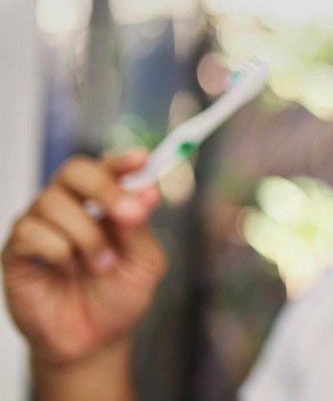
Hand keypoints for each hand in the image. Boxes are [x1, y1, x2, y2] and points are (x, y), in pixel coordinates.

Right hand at [3, 151, 165, 367]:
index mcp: (103, 205)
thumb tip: (147, 193)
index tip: (141, 160)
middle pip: (74, 170)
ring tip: (99, 265)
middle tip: (125, 216)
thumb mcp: (144, 264)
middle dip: (104, 188)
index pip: (106, 168)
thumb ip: (142, 229)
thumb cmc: (118, 299)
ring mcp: (40, 226)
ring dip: (86, 235)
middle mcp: (70, 208)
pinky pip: (30, 231)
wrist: (93, 341)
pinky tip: (65, 269)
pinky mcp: (17, 250)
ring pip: (54, 201)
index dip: (121, 160)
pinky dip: (57, 250)